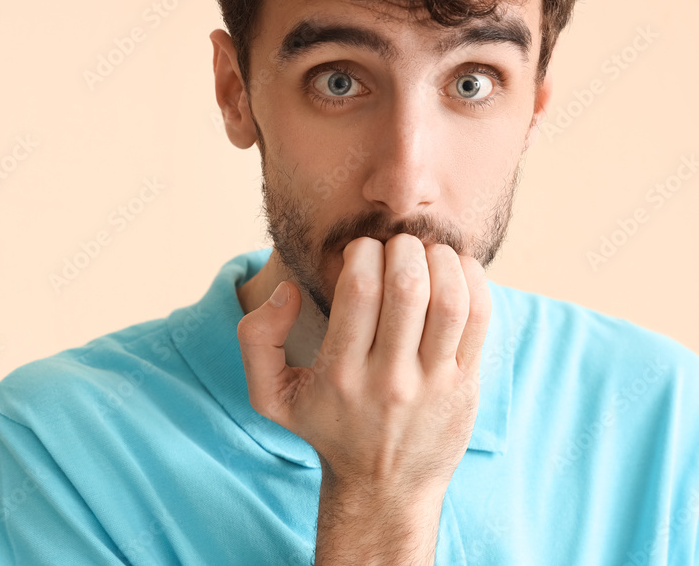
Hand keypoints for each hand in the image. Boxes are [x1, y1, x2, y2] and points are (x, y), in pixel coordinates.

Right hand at [236, 233, 490, 502]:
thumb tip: (287, 291)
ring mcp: (433, 383)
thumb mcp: (270, 396)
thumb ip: (257, 338)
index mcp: (339, 373)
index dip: (361, 252)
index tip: (359, 252)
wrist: (384, 489)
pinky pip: (480, 318)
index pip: (359, 288)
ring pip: (450, 299)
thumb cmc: (327, 428)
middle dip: (402, 248)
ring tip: (425, 254)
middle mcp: (389, 379)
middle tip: (395, 247)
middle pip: (407, 287)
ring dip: (440, 259)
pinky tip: (454, 270)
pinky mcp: (466, 384)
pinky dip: (472, 279)